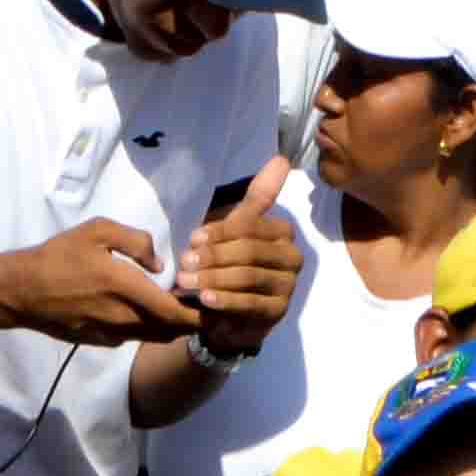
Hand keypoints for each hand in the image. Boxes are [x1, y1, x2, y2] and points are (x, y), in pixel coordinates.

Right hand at [0, 218, 200, 344]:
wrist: (22, 291)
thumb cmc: (59, 255)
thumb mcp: (97, 231)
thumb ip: (135, 241)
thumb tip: (159, 263)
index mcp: (125, 288)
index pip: (173, 312)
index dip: (197, 315)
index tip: (213, 306)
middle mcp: (122, 318)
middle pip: (168, 330)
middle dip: (187, 321)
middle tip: (200, 306)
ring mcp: (110, 333)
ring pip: (151, 336)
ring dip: (167, 326)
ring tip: (176, 307)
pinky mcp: (99, 341)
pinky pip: (131, 336)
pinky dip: (145, 328)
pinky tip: (141, 311)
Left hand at [181, 161, 305, 352]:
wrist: (230, 317)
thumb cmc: (231, 264)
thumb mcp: (237, 230)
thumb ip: (257, 197)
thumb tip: (282, 159)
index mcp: (283, 233)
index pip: (251, 226)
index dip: (220, 231)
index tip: (192, 238)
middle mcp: (292, 258)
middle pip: (249, 251)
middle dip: (213, 256)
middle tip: (184, 262)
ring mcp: (288, 287)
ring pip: (248, 276)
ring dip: (213, 278)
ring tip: (185, 281)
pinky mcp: (278, 312)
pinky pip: (250, 303)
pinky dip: (225, 300)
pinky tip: (204, 299)